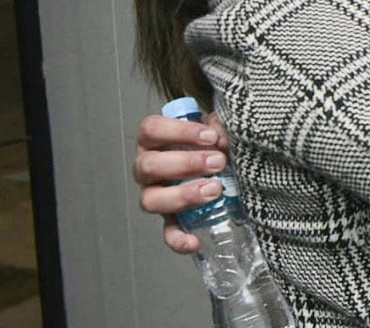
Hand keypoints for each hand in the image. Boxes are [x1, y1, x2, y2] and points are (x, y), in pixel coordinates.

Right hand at [133, 112, 229, 253]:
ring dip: (183, 195)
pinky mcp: (169, 219)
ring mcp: (155, 194)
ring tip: (214, 190)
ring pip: (151, 200)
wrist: (220, 162)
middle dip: (186, 163)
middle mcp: (147, 167)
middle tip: (218, 162)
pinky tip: (194, 241)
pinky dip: (178, 240)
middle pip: (149, 165)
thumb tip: (223, 138)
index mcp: (153, 140)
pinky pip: (167, 232)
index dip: (179, 132)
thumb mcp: (215, 129)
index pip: (152, 129)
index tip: (210, 136)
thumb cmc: (210, 142)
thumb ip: (218, 127)